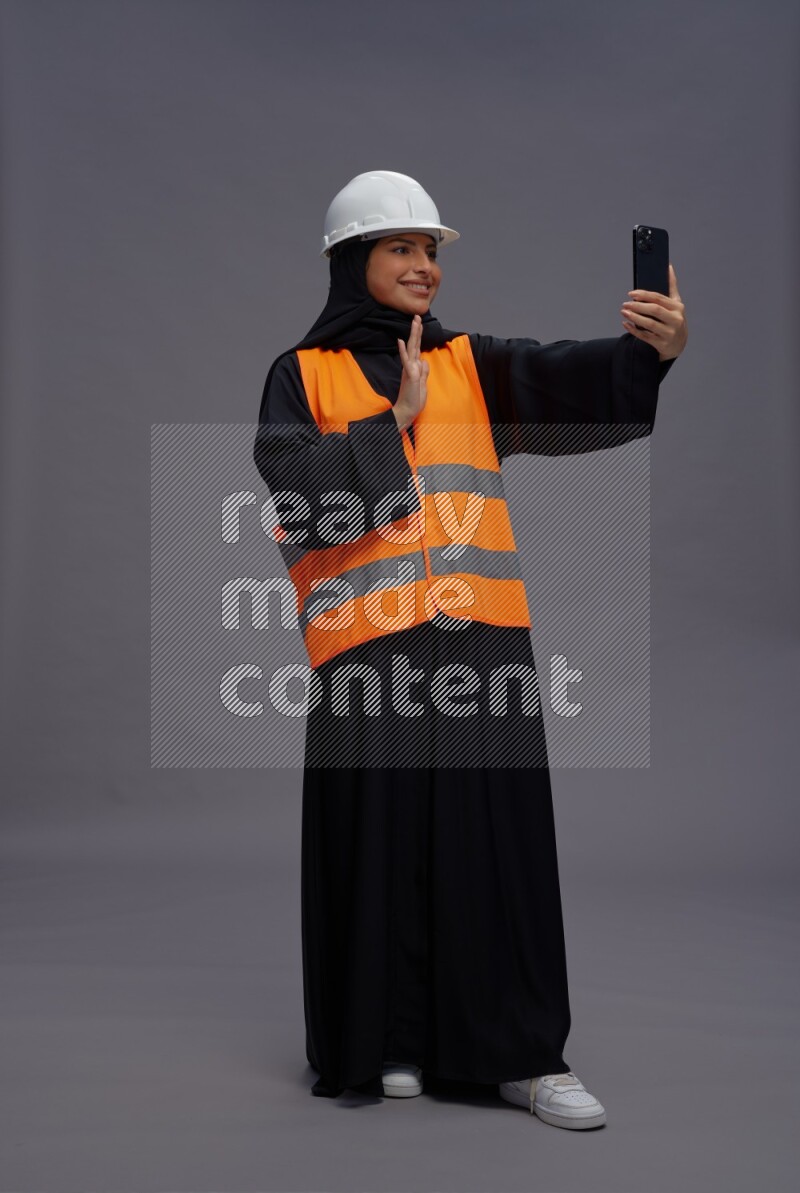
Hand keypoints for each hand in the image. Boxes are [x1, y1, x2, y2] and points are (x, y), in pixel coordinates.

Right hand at [394, 314, 429, 431]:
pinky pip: (406, 361)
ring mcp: (409, 370)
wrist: (407, 411)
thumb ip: (423, 372)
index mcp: (414, 368)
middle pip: (414, 345)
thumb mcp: (423, 384)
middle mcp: (410, 366)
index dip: (418, 337)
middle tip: (417, 316)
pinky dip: (403, 351)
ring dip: (413, 335)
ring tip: (414, 321)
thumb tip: (424, 360)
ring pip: (411, 349)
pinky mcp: (409, 375)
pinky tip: (400, 340)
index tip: (419, 324)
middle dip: (416, 330)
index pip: (417, 349)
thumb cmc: (414, 400)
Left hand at [620, 263, 687, 361]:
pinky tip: (626, 324)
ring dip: (634, 317)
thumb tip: (668, 267)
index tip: (631, 293)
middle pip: (654, 310)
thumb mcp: (676, 303)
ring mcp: (669, 333)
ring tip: (624, 312)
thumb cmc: (674, 320)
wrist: (678, 345)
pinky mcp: (662, 344)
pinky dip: (634, 330)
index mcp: (678, 307)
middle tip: (625, 303)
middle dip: (638, 306)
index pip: (659, 298)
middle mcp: (676, 320)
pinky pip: (645, 337)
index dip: (644, 295)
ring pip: (649, 324)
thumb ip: (671, 286)